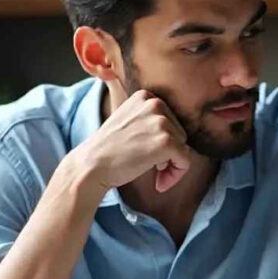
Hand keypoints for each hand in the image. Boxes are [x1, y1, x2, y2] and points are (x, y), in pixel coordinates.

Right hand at [69, 90, 191, 192]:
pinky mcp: (166, 141)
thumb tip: (176, 132)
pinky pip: (185, 161)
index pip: (169, 120)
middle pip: (179, 133)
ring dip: (171, 165)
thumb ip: (148, 119)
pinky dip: (175, 175)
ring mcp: (161, 122)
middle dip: (169, 153)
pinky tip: (159, 182)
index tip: (149, 153)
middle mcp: (155, 103)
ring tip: (152, 171)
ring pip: (183, 147)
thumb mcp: (128, 120)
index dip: (162, 140)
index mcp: (145, 96)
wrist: (92, 165)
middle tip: (150, 165)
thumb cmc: (108, 149)